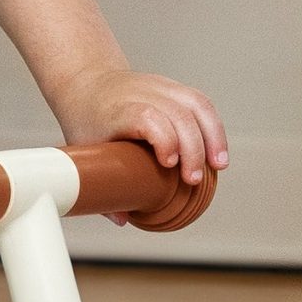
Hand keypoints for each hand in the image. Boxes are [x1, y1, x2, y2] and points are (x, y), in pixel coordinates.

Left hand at [51, 67, 228, 222]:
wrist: (88, 83)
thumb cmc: (86, 120)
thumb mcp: (83, 151)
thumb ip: (98, 187)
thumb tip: (122, 218)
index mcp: (117, 109)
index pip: (147, 116)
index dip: (164, 138)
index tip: (169, 164)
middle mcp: (141, 92)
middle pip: (178, 113)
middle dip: (193, 149)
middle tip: (192, 180)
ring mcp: (161, 86)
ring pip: (197, 105)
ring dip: (213, 137)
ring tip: (218, 166)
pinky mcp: (174, 87)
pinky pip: (201, 104)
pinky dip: (214, 128)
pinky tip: (216, 153)